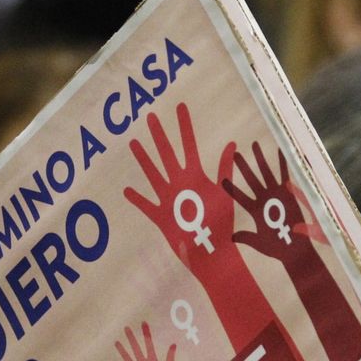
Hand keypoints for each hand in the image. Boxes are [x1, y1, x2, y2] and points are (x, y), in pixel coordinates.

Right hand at [124, 104, 239, 270]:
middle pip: (167, 155)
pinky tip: (127, 190)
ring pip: (153, 175)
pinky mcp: (162, 218)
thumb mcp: (224, 194)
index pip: (188, 146)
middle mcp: (181, 185)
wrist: (213, 254)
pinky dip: (137, 198)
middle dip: (159, 136)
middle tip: (150, 116)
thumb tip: (233, 145)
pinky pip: (147, 206)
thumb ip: (225, 171)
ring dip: (144, 160)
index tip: (180, 107)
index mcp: (196, 178)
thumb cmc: (222, 226)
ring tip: (134, 143)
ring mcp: (170, 200)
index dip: (184, 126)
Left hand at [222, 141, 325, 262]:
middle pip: (251, 179)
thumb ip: (246, 237)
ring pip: (266, 172)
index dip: (231, 188)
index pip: (239, 196)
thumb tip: (231, 237)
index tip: (222, 179)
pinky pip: (285, 174)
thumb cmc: (276, 248)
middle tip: (236, 154)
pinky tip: (280, 149)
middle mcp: (263, 199)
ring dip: (260, 159)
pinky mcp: (288, 193)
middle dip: (243, 167)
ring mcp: (275, 194)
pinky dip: (283, 162)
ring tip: (254, 144)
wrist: (294, 249)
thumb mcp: (258, 243)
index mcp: (254, 210)